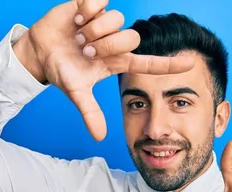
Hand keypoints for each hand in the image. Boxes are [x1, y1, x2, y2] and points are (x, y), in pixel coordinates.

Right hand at [13, 0, 194, 140]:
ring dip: (94, 29)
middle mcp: (116, 41)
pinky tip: (76, 19)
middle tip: (86, 50)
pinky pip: (101, 1)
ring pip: (116, 19)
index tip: (191, 64)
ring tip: (78, 35)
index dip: (169, 64)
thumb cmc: (62, 71)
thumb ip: (90, 113)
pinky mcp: (93, 4)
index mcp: (117, 61)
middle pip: (131, 38)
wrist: (40, 51)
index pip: (149, 63)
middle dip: (106, 45)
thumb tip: (99, 137)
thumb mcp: (76, 92)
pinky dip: (87, 10)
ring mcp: (105, 22)